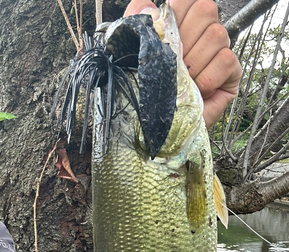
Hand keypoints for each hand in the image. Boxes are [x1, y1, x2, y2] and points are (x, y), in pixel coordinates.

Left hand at [124, 0, 241, 127]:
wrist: (154, 128)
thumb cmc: (146, 92)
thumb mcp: (131, 52)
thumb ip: (135, 21)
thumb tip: (149, 7)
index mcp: (180, 24)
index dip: (178, 11)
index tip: (166, 35)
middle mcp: (202, 35)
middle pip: (206, 10)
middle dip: (185, 39)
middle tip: (174, 64)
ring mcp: (218, 53)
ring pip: (217, 35)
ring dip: (194, 63)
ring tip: (184, 81)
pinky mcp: (231, 74)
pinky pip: (226, 61)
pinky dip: (207, 78)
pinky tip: (198, 90)